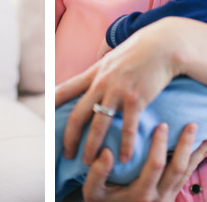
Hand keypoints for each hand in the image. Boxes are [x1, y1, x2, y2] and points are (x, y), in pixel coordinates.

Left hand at [56, 20, 181, 163]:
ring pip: (98, 125)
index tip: (43, 121)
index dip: (51, 106)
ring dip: (92, 147)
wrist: (163, 45)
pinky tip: (123, 159)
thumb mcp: (113, 55)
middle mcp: (101, 82)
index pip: (65, 90)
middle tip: (66, 154)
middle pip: (77, 115)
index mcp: (94, 72)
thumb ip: (103, 66)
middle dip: (69, 137)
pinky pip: (127, 127)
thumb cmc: (140, 50)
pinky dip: (124, 145)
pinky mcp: (136, 99)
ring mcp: (117, 91)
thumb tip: (97, 64)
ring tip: (88, 162)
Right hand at [82, 123, 206, 201]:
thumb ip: (97, 173)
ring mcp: (168, 198)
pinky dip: (196, 163)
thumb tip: (107, 152)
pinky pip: (188, 178)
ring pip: (187, 175)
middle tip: (192, 125)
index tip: (161, 124)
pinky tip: (204, 151)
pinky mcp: (171, 196)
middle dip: (186, 145)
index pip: (155, 166)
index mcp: (141, 193)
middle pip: (178, 169)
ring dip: (197, 154)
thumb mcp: (92, 192)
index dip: (160, 145)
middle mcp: (158, 197)